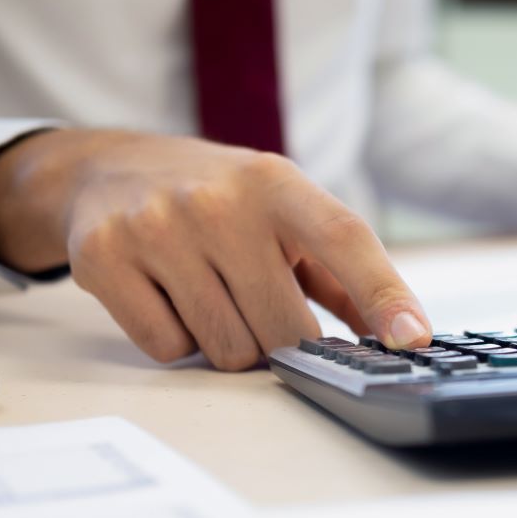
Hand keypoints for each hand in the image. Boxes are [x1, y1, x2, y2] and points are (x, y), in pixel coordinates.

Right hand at [0, 129, 431, 369]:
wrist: (105, 169)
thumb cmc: (218, 199)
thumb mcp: (285, 211)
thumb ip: (342, 275)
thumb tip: (401, 333)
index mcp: (276, 183)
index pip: (345, 239)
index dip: (384, 293)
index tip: (411, 338)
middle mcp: (218, 201)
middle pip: (284, 328)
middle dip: (283, 340)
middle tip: (262, 309)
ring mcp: (156, 228)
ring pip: (227, 348)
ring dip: (230, 342)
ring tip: (214, 297)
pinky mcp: (105, 260)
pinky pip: (169, 348)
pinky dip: (177, 341)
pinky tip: (170, 298)